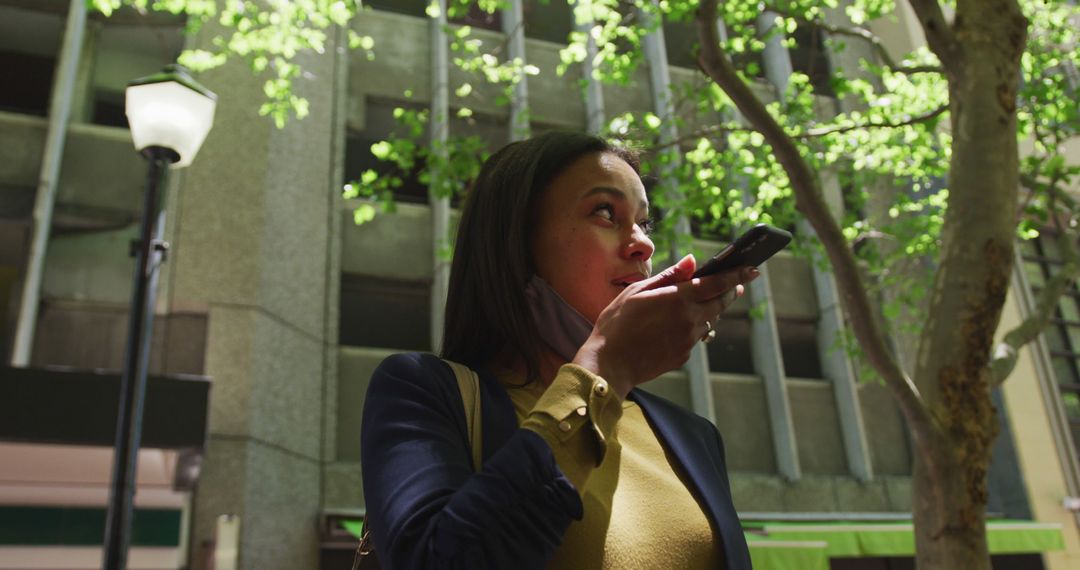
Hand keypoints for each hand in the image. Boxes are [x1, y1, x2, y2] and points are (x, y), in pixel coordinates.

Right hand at [572, 254, 758, 398]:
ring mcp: (689, 340)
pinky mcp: (684, 355)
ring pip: (710, 320)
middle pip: (721, 302)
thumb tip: (692, 261)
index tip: (753, 269)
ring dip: (710, 310)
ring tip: (699, 304)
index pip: (718, 283)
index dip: (738, 275)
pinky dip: (691, 329)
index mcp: (679, 298)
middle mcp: (690, 319)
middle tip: (734, 285)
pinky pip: (695, 337)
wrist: (610, 363)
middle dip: (730, 292)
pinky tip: (673, 327)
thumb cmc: (617, 323)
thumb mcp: (638, 291)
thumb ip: (669, 276)